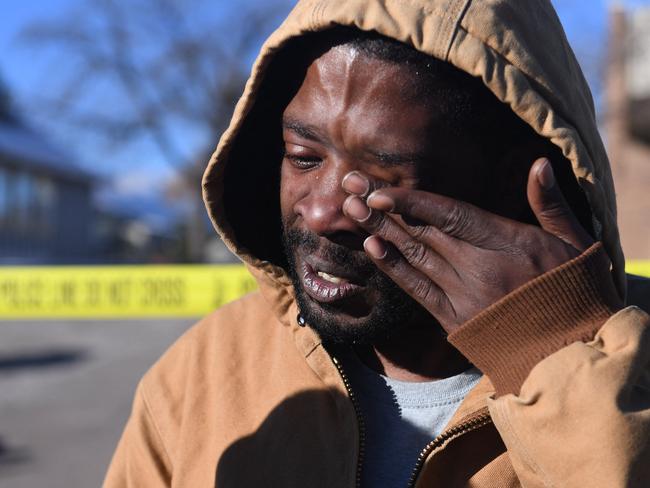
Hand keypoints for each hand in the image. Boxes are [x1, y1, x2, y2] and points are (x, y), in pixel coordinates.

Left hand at [341, 158, 593, 333]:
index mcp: (508, 243)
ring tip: (350, 210)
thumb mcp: (576, 243)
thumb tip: (538, 163)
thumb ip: (551, 204)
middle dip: (381, 207)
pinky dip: (393, 267)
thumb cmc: (576, 294)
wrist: (573, 357)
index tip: (378, 189)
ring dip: (379, 230)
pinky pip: (416, 289)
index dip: (410, 201)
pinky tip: (371, 247)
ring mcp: (463, 295)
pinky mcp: (454, 319)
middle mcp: (478, 267)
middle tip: (349, 186)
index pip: (449, 214)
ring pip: (413, 255)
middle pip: (421, 230)